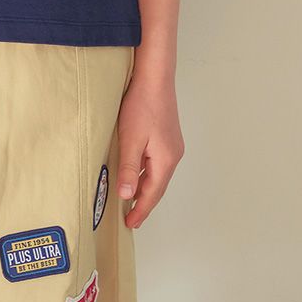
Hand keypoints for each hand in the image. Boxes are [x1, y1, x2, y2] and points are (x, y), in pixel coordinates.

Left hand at [115, 69, 184, 229]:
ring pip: (157, 174)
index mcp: (166, 160)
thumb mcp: (131, 139)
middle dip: (144, 202)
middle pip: (158, 186)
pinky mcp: (167, 136)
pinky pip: (157, 162)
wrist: (154, 78)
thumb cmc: (142, 105)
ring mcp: (172, 145)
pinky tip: (136, 171)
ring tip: (131, 199)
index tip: (131, 223)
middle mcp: (173, 155)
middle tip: (131, 217)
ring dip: (145, 187)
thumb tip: (128, 196)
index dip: (141, 210)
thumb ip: (130, 169)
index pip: (152, 193)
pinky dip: (147, 172)